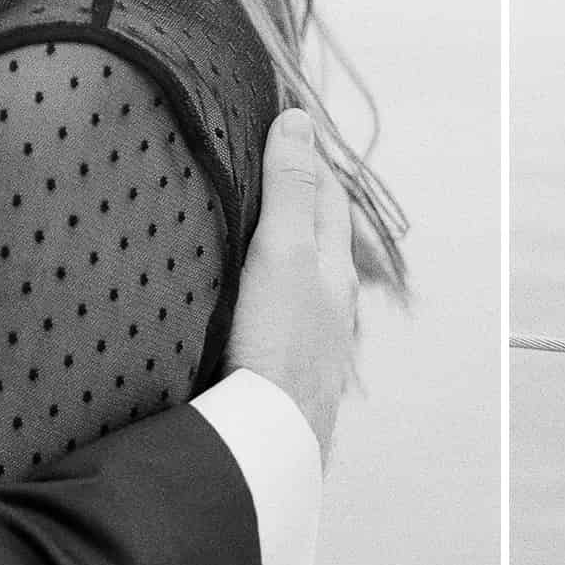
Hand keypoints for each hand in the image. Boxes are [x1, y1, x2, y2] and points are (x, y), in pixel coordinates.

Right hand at [223, 110, 358, 463]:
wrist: (267, 443)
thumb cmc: (279, 345)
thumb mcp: (284, 254)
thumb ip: (290, 191)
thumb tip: (298, 120)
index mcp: (332, 268)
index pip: (325, 195)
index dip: (304, 158)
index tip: (278, 126)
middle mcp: (327, 304)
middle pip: (316, 238)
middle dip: (293, 202)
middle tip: (259, 169)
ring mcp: (305, 341)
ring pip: (296, 280)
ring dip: (275, 250)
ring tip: (239, 229)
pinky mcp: (278, 373)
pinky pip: (273, 317)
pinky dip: (258, 292)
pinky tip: (231, 303)